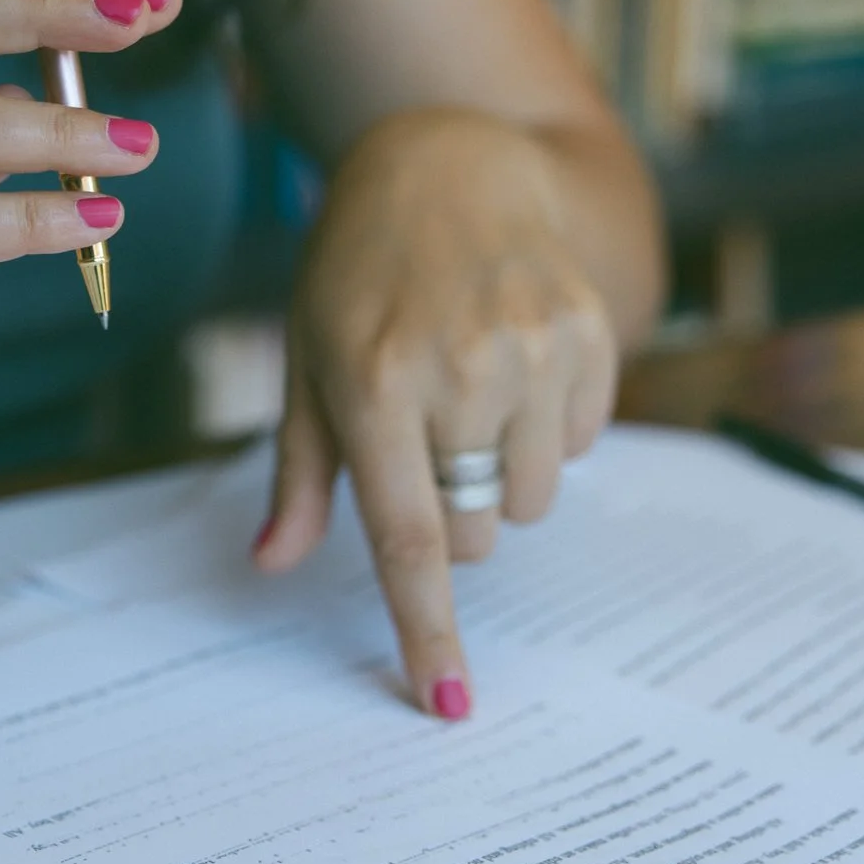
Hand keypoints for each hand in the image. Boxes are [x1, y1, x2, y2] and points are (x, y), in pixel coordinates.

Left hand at [253, 108, 616, 718]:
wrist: (448, 162)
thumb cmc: (357, 274)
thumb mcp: (307, 359)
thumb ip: (300, 471)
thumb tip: (272, 564)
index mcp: (374, 383)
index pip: (409, 538)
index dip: (427, 628)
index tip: (446, 701)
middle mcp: (460, 370)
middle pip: (476, 533)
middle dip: (449, 512)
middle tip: (424, 439)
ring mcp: (534, 349)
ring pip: (532, 499)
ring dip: (501, 473)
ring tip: (468, 390)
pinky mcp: (590, 333)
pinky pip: (583, 446)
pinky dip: (549, 428)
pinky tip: (513, 359)